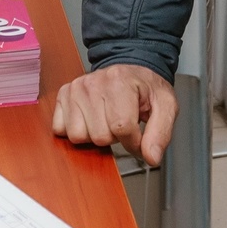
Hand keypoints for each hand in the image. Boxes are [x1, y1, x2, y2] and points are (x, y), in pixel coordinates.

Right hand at [51, 63, 177, 165]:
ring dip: (94, 135)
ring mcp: (76, 89)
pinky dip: (76, 130)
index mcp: (120, 82)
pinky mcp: (64, 95)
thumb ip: (161, 133)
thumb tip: (151, 157)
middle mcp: (94, 83)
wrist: (130, 70)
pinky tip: (90, 120)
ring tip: (105, 120)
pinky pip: (60, 129)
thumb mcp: (166, 106)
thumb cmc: (145, 88)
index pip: (122, 128)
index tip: (137, 136)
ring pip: (78, 135)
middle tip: (121, 123)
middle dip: (114, 138)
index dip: (133, 141)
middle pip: (99, 136)